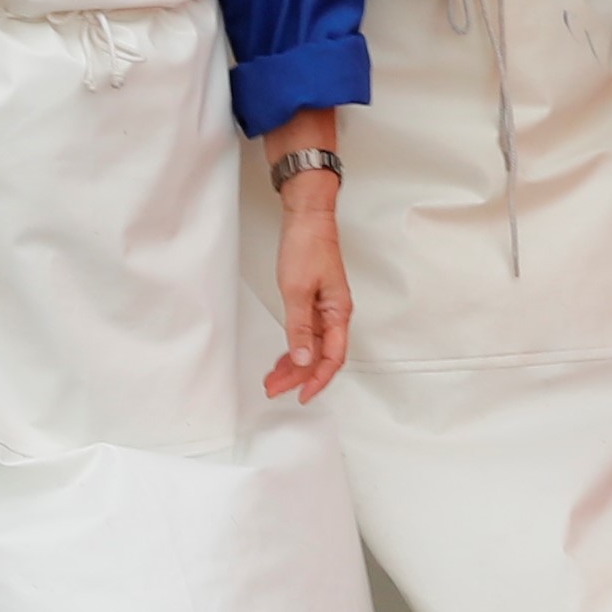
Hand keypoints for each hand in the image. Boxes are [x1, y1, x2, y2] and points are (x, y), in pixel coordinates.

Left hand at [262, 141, 352, 401]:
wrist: (307, 216)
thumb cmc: (308, 245)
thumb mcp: (297, 290)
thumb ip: (299, 328)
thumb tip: (302, 359)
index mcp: (338, 313)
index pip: (332, 358)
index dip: (317, 380)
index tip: (301, 395)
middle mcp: (335, 314)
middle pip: (321, 357)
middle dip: (298, 376)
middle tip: (274, 389)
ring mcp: (325, 309)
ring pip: (313, 347)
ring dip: (294, 365)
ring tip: (273, 378)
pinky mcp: (314, 301)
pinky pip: (307, 334)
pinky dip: (294, 348)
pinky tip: (283, 357)